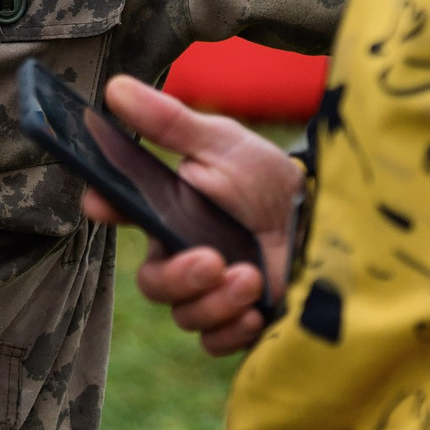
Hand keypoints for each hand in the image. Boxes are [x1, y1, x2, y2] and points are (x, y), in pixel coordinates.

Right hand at [79, 77, 302, 356]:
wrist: (328, 221)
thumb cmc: (269, 180)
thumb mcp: (222, 144)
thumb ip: (169, 123)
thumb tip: (115, 86)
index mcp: (169, 212)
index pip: (122, 212)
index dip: (105, 207)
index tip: (101, 204)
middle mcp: (182, 255)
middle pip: (152, 282)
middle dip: (179, 277)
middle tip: (212, 261)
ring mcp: (210, 293)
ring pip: (185, 315)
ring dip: (217, 301)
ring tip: (252, 277)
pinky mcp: (239, 323)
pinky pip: (215, 343)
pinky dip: (231, 331)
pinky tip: (256, 313)